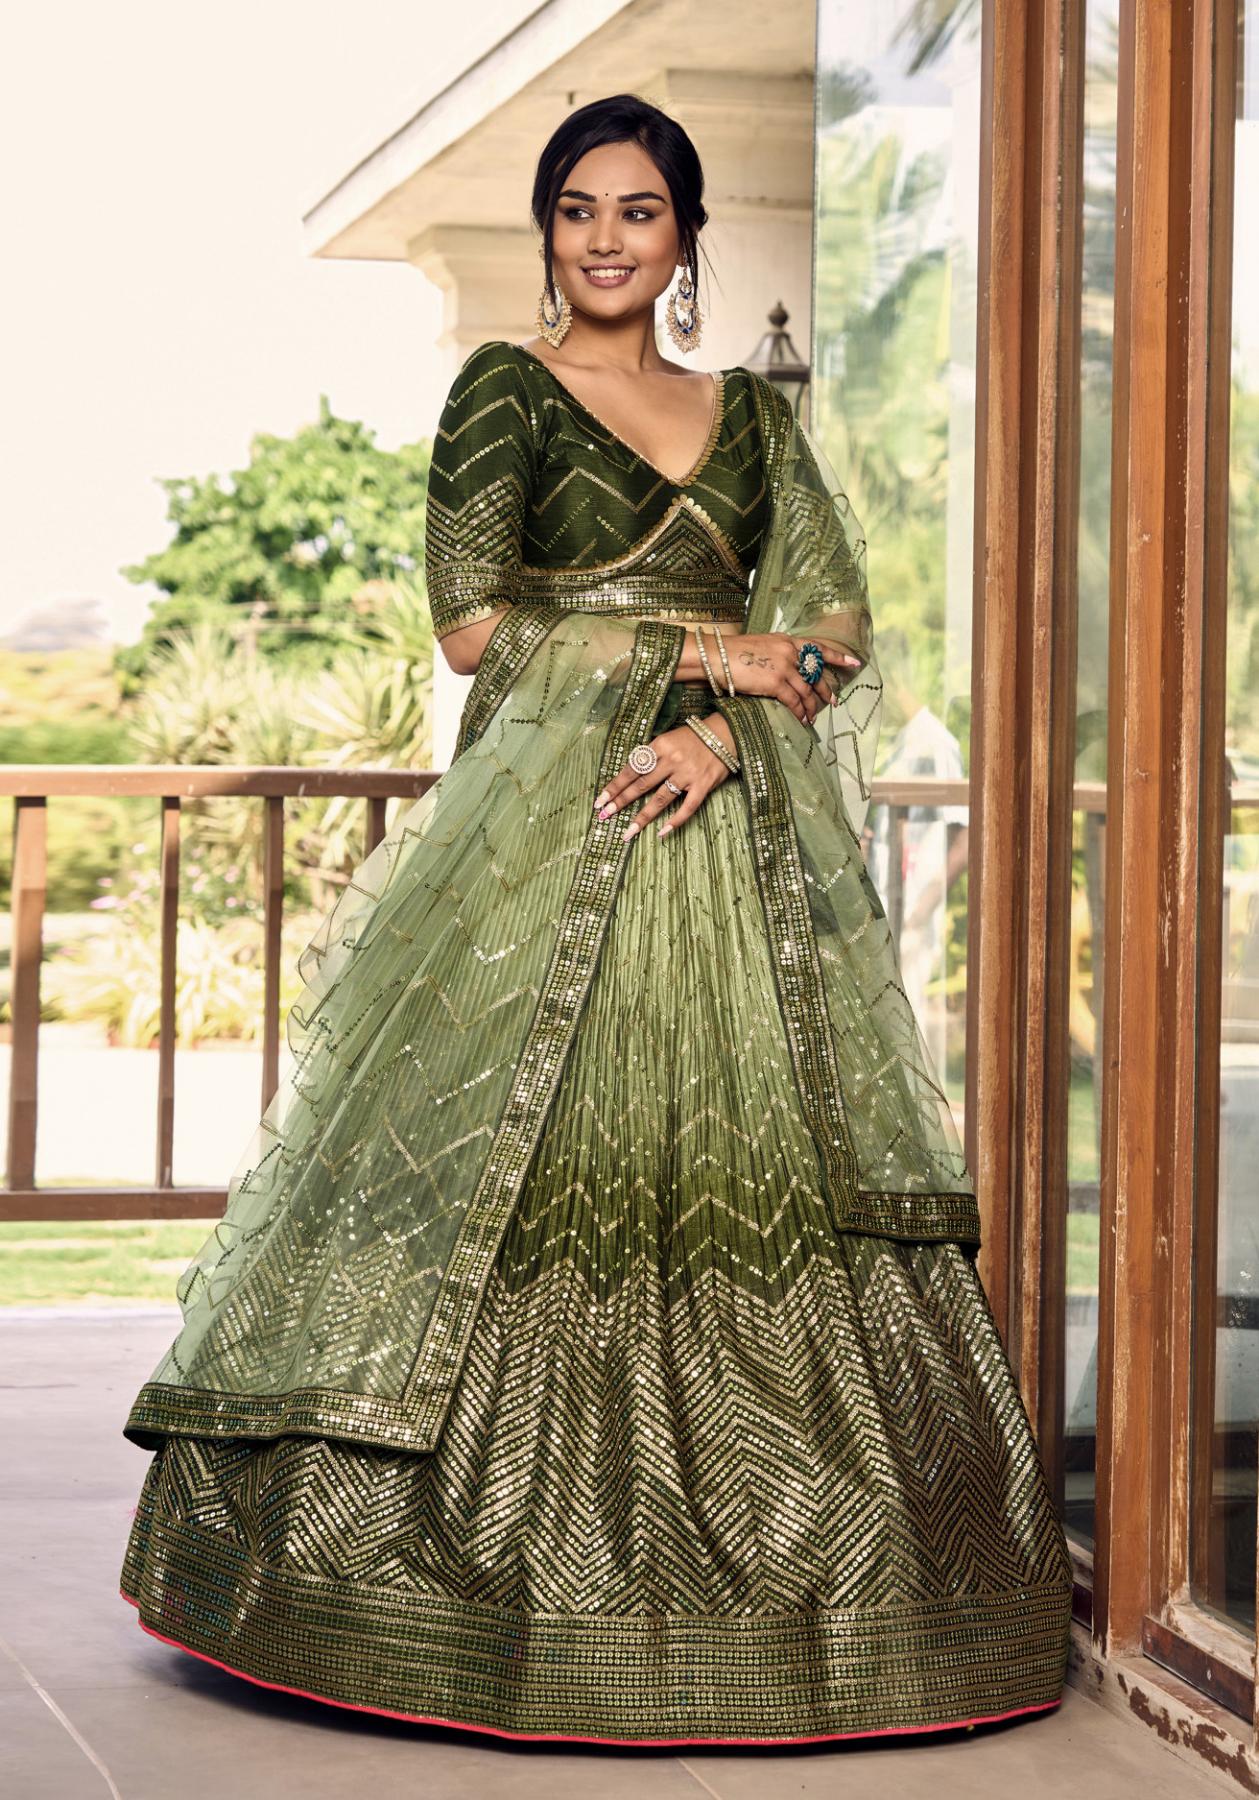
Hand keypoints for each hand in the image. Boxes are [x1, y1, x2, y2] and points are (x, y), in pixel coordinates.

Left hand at [592, 723, 733, 840]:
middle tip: (605, 815)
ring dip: (642, 817)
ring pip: (660, 799)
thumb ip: (651, 756)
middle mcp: (672, 760)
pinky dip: (676, 821)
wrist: (725, 735)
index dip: (615, 785)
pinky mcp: (703, 785)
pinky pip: (688, 807)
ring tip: (628, 832)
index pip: (632, 769)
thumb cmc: (692, 738)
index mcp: (660, 745)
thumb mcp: (668, 739)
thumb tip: (629, 775)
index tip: (601, 799)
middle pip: (641, 784)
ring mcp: (688, 774)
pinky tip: (662, 833)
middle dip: (621, 801)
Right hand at [722, 631, 863, 726]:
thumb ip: (777, 654)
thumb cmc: (732, 653)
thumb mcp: (761, 646)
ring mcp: (783, 667)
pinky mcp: (775, 682)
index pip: (818, 648)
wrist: (716, 656)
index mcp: (786, 641)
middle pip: (815, 674)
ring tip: (812, 718)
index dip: (838, 657)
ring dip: (811, 707)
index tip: (854, 663)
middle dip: (825, 691)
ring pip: (806, 691)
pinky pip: (794, 701)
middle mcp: (789, 652)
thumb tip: (786, 668)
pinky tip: (802, 720)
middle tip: (833, 702)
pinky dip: (800, 712)